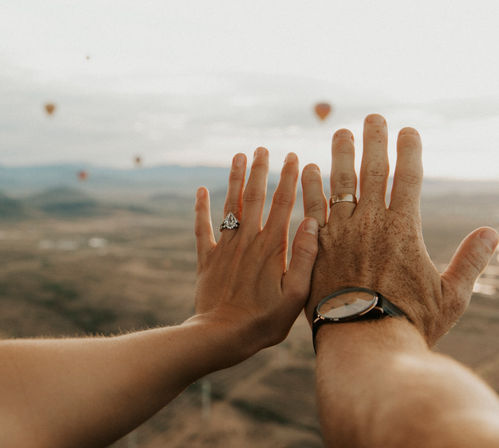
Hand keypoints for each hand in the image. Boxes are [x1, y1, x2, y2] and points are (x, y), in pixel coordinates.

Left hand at [192, 148, 318, 365]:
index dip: (289, 179)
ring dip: (234, 179)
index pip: (284, 205)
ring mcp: (224, 248)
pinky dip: (201, 209)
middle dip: (260, 171)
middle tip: (262, 148)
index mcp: (271, 248)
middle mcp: (247, 241)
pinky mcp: (206, 259)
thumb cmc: (263, 321)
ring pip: (230, 206)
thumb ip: (304, 258)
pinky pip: (202, 228)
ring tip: (238, 156)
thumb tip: (311, 223)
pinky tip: (201, 190)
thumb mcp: (295, 296)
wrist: (220, 337)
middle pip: (254, 197)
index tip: (294, 157)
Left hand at [301, 114, 497, 345]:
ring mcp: (340, 233)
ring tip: (340, 131)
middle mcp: (371, 223)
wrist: (363, 342)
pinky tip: (307, 168)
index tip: (408, 130)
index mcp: (404, 229)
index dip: (409, 151)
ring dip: (341, 155)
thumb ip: (469, 262)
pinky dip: (310, 187)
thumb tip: (491, 234)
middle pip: (373, 172)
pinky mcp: (316, 246)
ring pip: (340, 183)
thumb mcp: (450, 295)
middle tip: (372, 118)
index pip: (408, 178)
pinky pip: (311, 208)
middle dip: (374, 141)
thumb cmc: (409, 322)